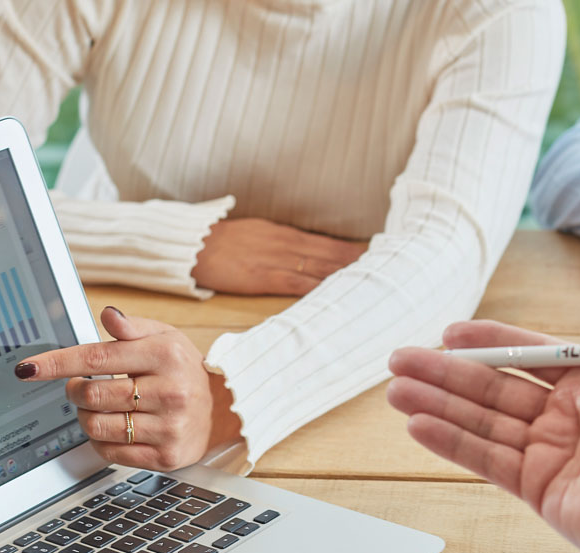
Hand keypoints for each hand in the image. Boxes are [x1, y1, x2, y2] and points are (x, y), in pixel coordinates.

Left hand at [15, 307, 240, 470]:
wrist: (221, 411)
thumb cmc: (184, 371)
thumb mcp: (165, 338)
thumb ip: (132, 328)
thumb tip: (108, 315)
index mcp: (165, 355)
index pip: (96, 358)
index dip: (57, 363)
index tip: (28, 368)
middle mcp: (170, 392)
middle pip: (93, 395)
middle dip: (75, 392)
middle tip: (81, 387)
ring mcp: (169, 427)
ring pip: (98, 426)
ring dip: (85, 417)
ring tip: (98, 408)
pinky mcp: (166, 456)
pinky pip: (111, 452)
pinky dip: (101, 440)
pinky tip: (113, 428)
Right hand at [191, 217, 366, 295]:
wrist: (191, 246)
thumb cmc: (219, 244)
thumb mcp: (254, 235)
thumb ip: (278, 243)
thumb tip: (300, 254)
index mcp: (282, 234)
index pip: (324, 242)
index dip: (349, 249)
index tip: (374, 254)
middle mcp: (284, 244)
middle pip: (328, 253)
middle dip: (357, 261)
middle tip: (387, 265)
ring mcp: (274, 260)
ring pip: (318, 266)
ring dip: (345, 273)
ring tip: (372, 278)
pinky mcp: (263, 277)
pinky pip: (296, 283)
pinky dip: (318, 287)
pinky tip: (336, 292)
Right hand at [389, 266, 579, 552]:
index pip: (526, 354)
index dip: (485, 343)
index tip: (449, 334)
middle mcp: (567, 414)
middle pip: (492, 388)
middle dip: (444, 374)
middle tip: (400, 362)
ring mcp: (549, 452)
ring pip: (480, 422)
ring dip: (436, 406)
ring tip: (395, 392)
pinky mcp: (536, 487)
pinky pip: (484, 459)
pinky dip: (449, 443)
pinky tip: (418, 426)